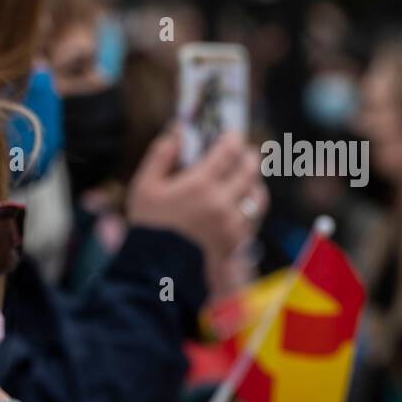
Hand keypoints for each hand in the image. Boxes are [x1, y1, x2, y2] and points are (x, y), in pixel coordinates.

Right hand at [126, 129, 266, 262]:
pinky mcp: (237, 241)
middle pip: (250, 168)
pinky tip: (241, 201)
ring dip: (252, 180)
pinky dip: (250, 204)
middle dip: (246, 155)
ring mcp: (233, 224)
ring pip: (257, 192)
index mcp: (200, 186)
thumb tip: (179, 131)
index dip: (232, 137)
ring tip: (243, 176)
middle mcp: (222, 203)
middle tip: (239, 152)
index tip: (230, 133)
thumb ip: (161, 155)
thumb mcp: (144, 187)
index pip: (229, 150)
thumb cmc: (148, 225)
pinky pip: (254, 215)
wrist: (155, 270)